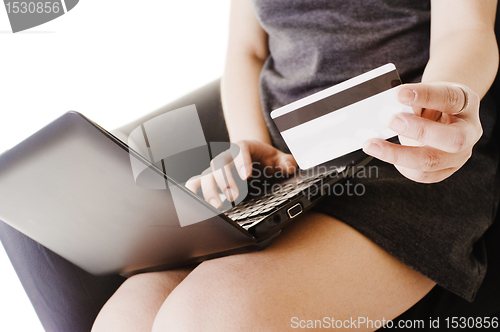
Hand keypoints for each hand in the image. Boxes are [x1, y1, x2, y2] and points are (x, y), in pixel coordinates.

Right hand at [185, 140, 296, 207]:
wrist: (252, 156)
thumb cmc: (265, 159)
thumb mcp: (279, 158)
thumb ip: (286, 162)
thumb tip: (290, 167)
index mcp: (244, 147)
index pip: (241, 150)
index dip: (242, 162)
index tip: (246, 176)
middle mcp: (227, 156)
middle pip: (220, 163)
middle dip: (225, 180)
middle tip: (234, 197)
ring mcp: (216, 169)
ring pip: (207, 175)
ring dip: (210, 191)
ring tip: (218, 206)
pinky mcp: (209, 179)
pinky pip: (196, 182)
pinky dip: (193, 192)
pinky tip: (195, 203)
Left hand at [362, 82, 481, 182]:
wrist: (444, 114)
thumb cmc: (434, 102)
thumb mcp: (427, 93)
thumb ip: (413, 99)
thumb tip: (389, 106)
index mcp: (466, 104)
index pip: (450, 99)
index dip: (425, 96)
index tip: (399, 93)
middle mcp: (469, 132)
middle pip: (452, 139)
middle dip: (418, 131)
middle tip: (390, 120)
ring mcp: (459, 155)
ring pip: (431, 162)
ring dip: (397, 154)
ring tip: (372, 144)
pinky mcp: (445, 170)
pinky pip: (422, 175)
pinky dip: (400, 165)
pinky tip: (385, 154)